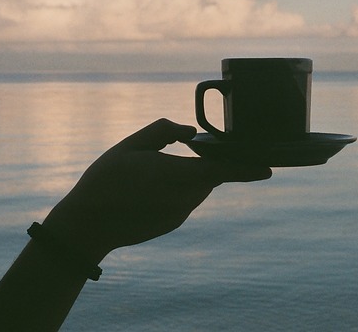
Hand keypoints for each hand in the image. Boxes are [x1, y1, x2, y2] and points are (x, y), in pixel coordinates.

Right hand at [42, 118, 271, 262]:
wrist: (88, 225)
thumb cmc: (107, 180)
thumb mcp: (133, 145)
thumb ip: (164, 131)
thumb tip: (190, 131)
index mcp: (181, 175)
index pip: (226, 170)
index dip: (250, 168)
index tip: (269, 168)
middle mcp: (187, 197)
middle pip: (209, 175)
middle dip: (203, 162)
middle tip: (179, 152)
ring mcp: (181, 213)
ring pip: (195, 187)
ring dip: (185, 176)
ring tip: (149, 173)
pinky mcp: (173, 223)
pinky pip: (183, 200)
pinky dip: (175, 190)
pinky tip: (147, 190)